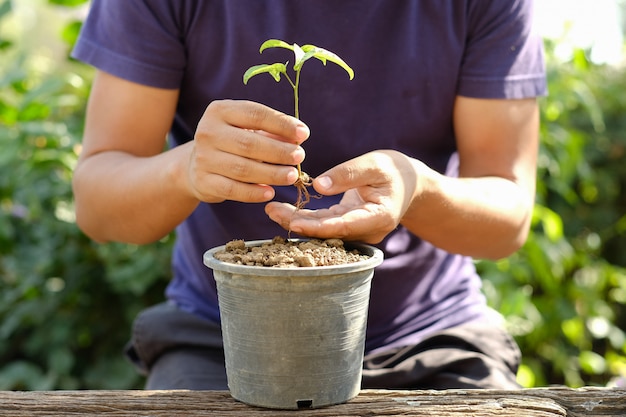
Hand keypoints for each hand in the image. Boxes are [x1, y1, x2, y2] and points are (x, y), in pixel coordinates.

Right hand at [186, 100, 309, 202]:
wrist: (196, 164)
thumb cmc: (231, 142)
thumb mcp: (247, 129)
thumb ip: (271, 132)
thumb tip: (299, 137)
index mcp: (220, 111)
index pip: (255, 114)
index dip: (282, 124)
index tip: (304, 134)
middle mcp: (208, 132)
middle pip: (249, 144)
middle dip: (279, 152)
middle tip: (300, 157)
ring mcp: (203, 158)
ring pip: (242, 169)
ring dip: (271, 174)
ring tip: (292, 176)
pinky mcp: (203, 181)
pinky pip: (232, 190)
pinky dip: (253, 193)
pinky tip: (270, 193)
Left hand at [265, 150, 419, 243]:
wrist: (407, 183)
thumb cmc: (393, 170)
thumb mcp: (374, 164)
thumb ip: (348, 174)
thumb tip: (318, 185)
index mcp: (379, 217)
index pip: (344, 226)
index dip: (318, 227)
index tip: (295, 222)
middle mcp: (368, 230)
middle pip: (329, 232)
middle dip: (300, 224)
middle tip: (272, 212)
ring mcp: (357, 231)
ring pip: (323, 230)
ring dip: (297, 221)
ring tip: (271, 209)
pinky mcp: (348, 225)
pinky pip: (324, 224)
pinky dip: (305, 218)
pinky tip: (282, 211)